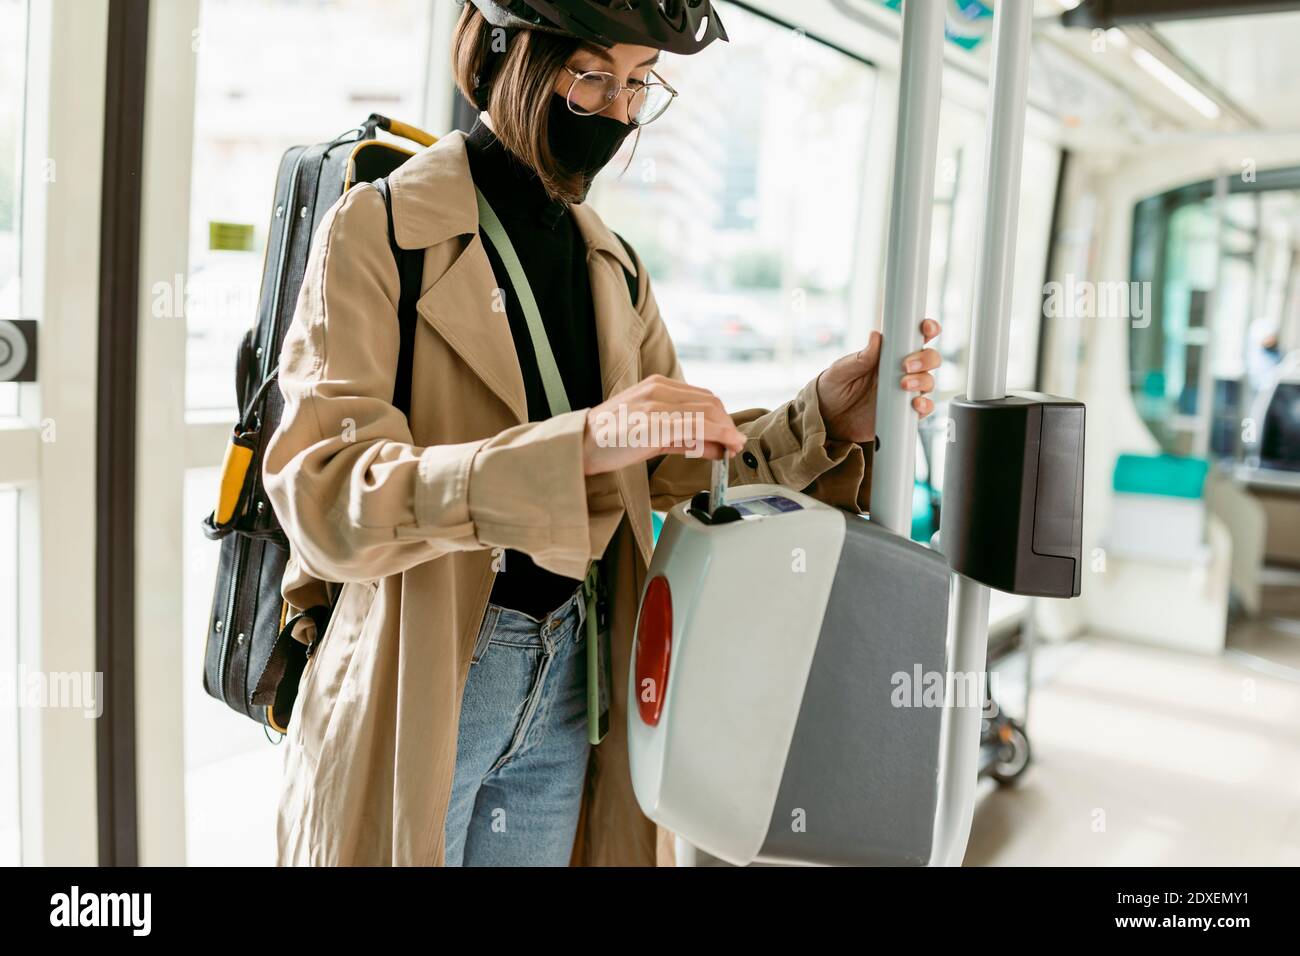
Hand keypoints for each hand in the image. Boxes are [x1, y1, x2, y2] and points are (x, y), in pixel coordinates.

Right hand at [583, 374, 746, 475]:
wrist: (580, 445)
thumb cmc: (610, 440)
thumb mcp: (651, 434)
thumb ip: (684, 438)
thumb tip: (714, 446)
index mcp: (657, 386)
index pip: (703, 397)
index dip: (723, 418)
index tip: (731, 436)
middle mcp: (659, 390)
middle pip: (710, 403)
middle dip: (728, 425)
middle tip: (735, 445)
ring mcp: (657, 404)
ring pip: (707, 413)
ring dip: (727, 432)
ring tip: (733, 448)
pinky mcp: (654, 423)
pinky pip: (695, 426)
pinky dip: (717, 436)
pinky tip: (725, 447)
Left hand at [815, 318, 941, 443]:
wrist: (828, 420)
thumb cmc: (833, 389)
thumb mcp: (841, 371)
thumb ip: (860, 357)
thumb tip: (876, 337)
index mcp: (888, 354)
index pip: (914, 337)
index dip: (927, 329)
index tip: (926, 329)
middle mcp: (901, 371)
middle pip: (929, 358)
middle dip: (926, 359)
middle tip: (906, 366)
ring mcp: (904, 391)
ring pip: (929, 381)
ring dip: (923, 381)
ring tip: (903, 385)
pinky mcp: (904, 412)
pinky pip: (924, 408)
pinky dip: (925, 406)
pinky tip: (915, 404)